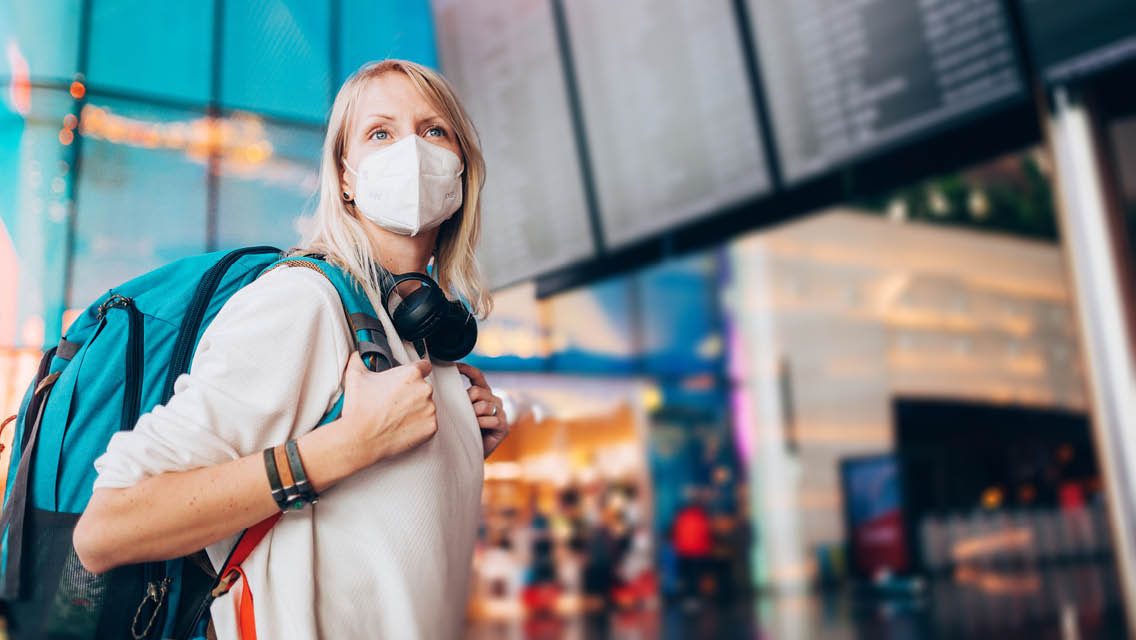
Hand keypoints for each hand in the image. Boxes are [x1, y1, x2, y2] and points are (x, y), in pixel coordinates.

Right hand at [339, 352, 436, 467]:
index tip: (410, 379)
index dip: (416, 371)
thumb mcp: (356, 376)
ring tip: (396, 416)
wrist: (360, 439)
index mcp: (411, 374)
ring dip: (416, 409)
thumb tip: (359, 355)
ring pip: (427, 405)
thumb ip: (360, 359)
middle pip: (423, 387)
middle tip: (394, 402)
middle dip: (411, 393)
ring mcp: (430, 409)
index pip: (424, 366)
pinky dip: (419, 425)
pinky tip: (402, 426)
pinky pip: (428, 422)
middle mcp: (424, 390)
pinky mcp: (431, 427)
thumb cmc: (360, 409)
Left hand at [456, 362, 508, 458]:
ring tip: (468, 424)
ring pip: (483, 405)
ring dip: (472, 415)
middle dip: (466, 401)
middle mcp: (494, 400)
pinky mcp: (504, 426)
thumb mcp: (457, 411)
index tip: (453, 366)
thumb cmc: (460, 432)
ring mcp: (501, 412)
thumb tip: (440, 385)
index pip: (477, 376)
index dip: (467, 369)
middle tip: (460, 414)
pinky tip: (476, 429)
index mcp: (483, 393)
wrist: (467, 455)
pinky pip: (491, 419)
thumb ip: (456, 398)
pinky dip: (480, 424)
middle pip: (478, 391)